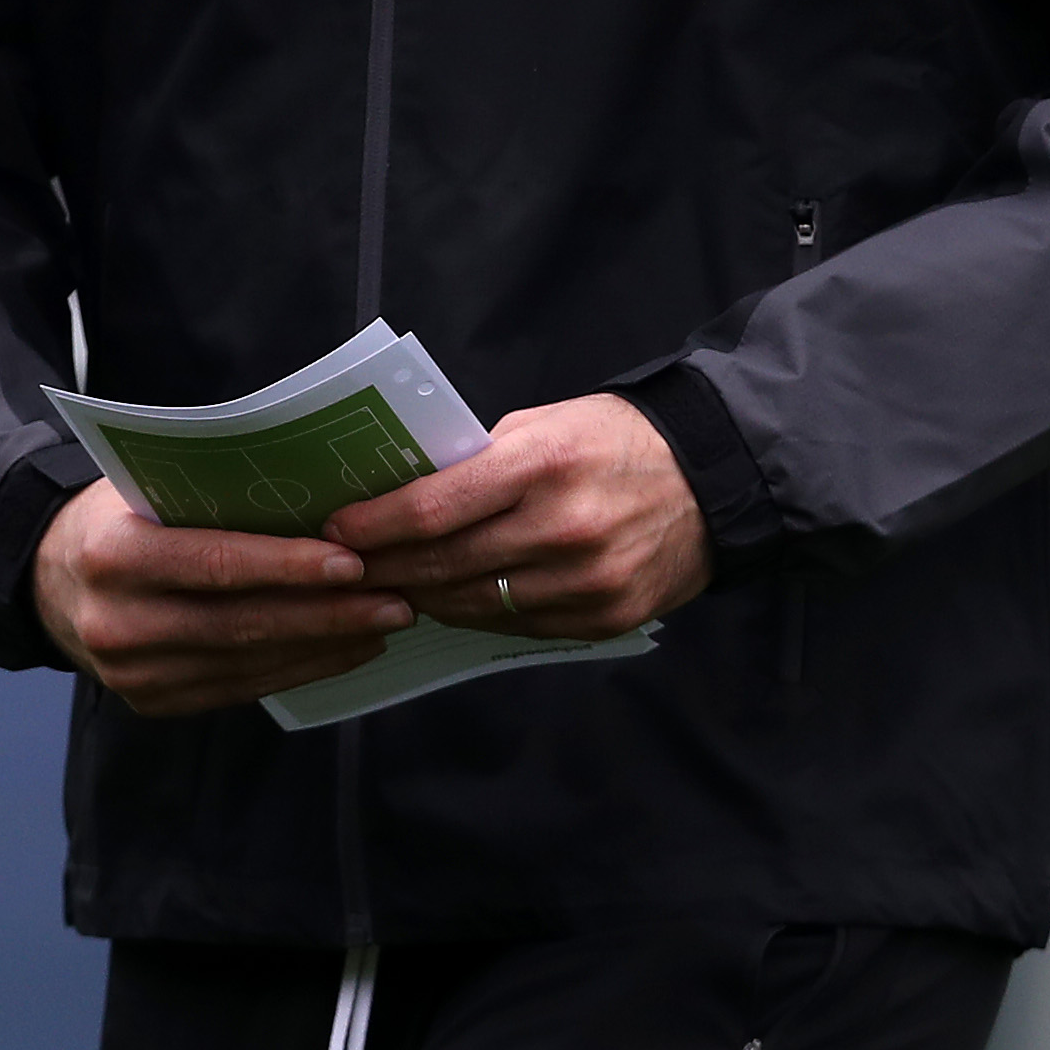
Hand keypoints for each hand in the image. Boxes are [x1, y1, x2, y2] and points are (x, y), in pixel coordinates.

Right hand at [35, 476, 419, 718]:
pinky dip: (298, 669)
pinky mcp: (151, 703)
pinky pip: (240, 689)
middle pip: (239, 623)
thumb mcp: (145, 488)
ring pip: (247, 663)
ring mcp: (131, 674)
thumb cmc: (116, 516)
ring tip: (384, 622)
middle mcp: (117, 621)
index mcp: (112, 554)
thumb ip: (210, 496)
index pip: (213, 563)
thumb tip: (320, 495)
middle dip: (326, 613)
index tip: (353, 561)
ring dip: (324, 645)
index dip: (286, 567)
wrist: (45, 580)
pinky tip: (344, 649)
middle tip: (394, 598)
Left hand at [327, 394, 712, 639]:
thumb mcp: (547, 424)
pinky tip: (452, 597)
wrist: (714, 484)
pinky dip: (476, 612)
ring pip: (472, 604)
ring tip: (391, 584)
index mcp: (542, 465)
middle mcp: (562, 529)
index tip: (335, 528)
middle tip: (347, 567)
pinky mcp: (602, 620)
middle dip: (384, 567)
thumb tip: (404, 495)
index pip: (432, 509)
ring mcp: (585, 583)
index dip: (372, 526)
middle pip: (442, 564)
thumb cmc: (616, 441)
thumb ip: (480, 461)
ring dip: (423, 596)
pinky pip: (515, 625)